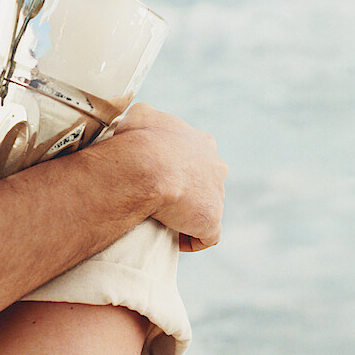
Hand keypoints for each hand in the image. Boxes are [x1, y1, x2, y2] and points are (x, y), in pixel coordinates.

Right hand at [110, 104, 226, 251]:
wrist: (145, 166)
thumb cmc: (139, 140)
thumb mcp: (139, 115)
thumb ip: (146, 117)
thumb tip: (138, 120)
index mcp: (202, 142)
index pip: (194, 156)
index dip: (176, 166)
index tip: (157, 174)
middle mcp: (216, 166)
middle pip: (204, 181)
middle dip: (186, 189)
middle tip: (159, 197)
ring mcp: (217, 194)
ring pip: (206, 207)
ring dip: (187, 214)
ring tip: (162, 219)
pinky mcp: (211, 220)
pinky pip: (207, 235)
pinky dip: (192, 239)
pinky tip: (174, 240)